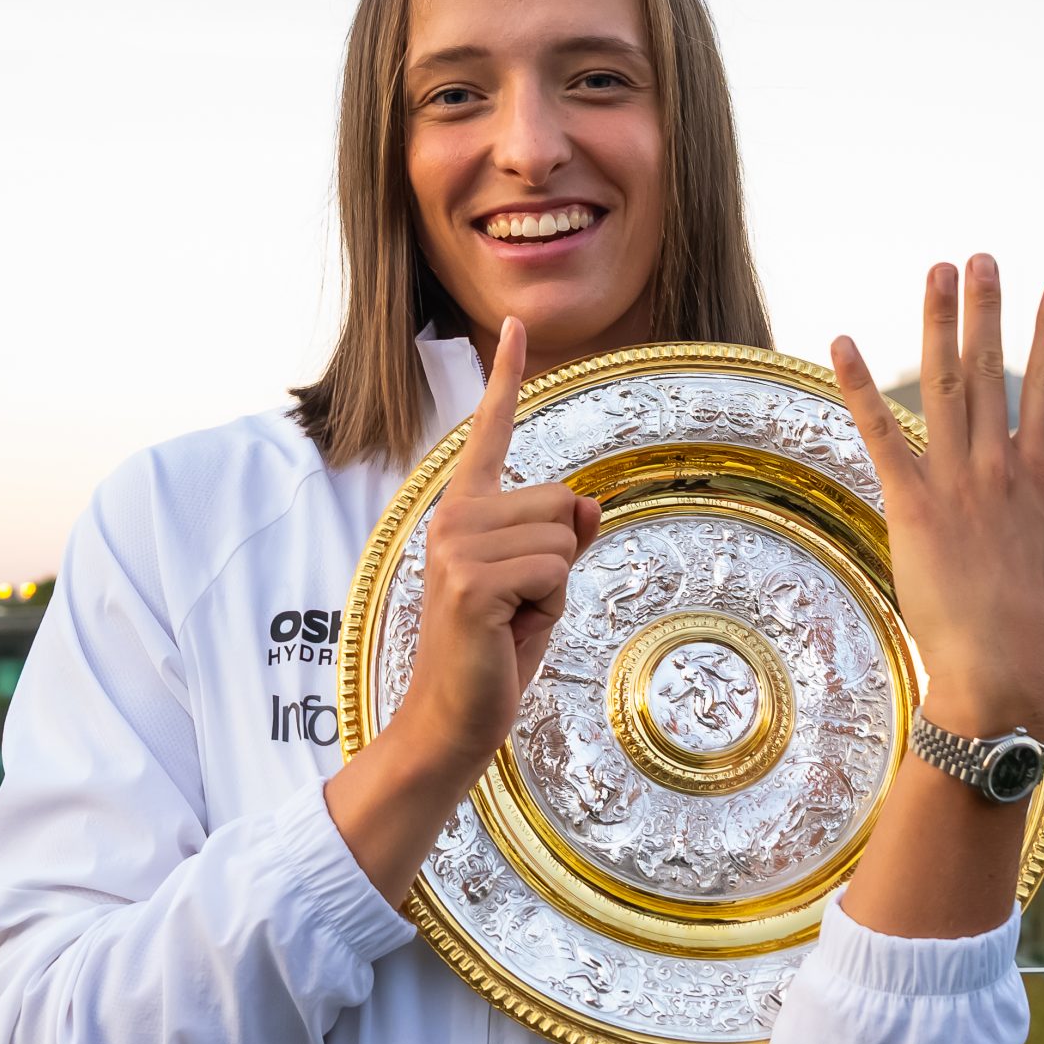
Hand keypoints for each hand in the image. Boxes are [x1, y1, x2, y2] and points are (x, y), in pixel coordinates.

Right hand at [398, 316, 602, 764]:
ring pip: (564, 537)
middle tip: (519, 605)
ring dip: (555, 587)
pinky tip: (509, 630)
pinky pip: (554, 570)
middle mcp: (453, 516)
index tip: (515, 324)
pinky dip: (549, 607)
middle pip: (563, 501)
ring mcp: (456, 546)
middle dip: (562, 559)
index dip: (506, 376)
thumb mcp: (540, 585)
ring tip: (513, 619)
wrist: (453, 719)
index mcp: (464, 509)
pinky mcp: (468, 580)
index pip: (491, 432)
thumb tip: (589, 503)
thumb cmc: (496, 651)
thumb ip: (562, 537)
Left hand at [831, 256, 1043, 738]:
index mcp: (1040, 475)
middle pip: (992, 371)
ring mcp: (954, 482)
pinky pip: (880, 434)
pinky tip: (842, 342)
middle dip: (988, 310)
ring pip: (944, 386)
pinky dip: (859, 386)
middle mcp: (999, 467)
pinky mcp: (910, 505)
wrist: (998, 665)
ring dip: (938, 325)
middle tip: (982, 256)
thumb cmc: (1041, 620)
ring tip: (936, 272)